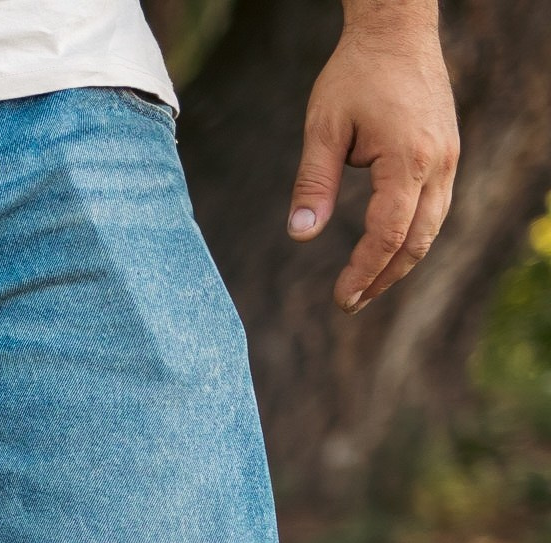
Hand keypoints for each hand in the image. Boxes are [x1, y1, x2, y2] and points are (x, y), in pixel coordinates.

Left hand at [287, 13, 458, 312]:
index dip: (363, 272)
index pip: (387, 235)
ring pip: (432, 226)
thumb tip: (301, 236)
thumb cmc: (354, 76)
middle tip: (350, 303)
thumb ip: (313, 185)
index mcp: (407, 161)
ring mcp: (449, 158)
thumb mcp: (323, 130)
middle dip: (384, 277)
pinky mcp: (447, 152)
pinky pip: (435, 206)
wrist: (397, 33)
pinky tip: (387, 248)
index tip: (341, 299)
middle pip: (417, 240)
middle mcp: (438, 163)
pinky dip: (412, 234)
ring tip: (366, 286)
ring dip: (400, 261)